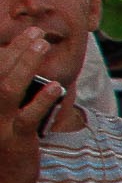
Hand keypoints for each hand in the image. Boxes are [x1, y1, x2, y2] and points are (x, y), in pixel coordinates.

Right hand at [0, 28, 66, 182]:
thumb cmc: (3, 150)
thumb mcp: (3, 120)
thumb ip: (12, 97)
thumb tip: (27, 73)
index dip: (8, 49)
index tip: (26, 34)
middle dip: (17, 49)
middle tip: (37, 32)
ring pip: (9, 88)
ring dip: (26, 64)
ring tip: (42, 46)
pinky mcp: (15, 140)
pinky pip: (27, 117)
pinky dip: (41, 100)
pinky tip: (56, 87)